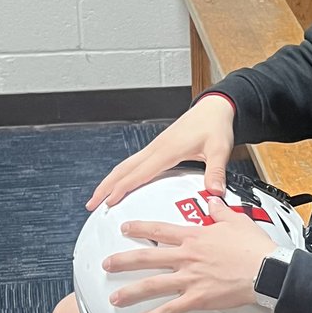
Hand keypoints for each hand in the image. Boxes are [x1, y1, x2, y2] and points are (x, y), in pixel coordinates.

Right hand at [88, 96, 235, 209]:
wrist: (214, 108)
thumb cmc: (215, 126)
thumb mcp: (220, 150)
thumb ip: (216, 172)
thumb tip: (215, 192)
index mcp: (168, 150)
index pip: (139, 173)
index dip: (122, 188)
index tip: (109, 202)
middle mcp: (157, 148)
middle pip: (124, 169)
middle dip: (106, 187)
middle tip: (92, 204)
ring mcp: (156, 147)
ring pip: (126, 165)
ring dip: (111, 180)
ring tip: (99, 196)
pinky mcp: (159, 147)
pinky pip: (135, 162)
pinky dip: (123, 174)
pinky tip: (121, 182)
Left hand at [104, 197, 277, 312]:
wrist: (267, 270)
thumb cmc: (255, 248)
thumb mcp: (237, 220)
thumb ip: (221, 210)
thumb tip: (214, 200)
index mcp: (194, 237)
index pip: (159, 230)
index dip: (139, 228)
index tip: (125, 228)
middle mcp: (187, 257)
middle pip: (147, 258)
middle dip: (123, 261)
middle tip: (107, 265)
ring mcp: (190, 278)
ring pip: (153, 285)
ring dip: (131, 292)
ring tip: (115, 298)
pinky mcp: (198, 298)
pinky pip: (171, 309)